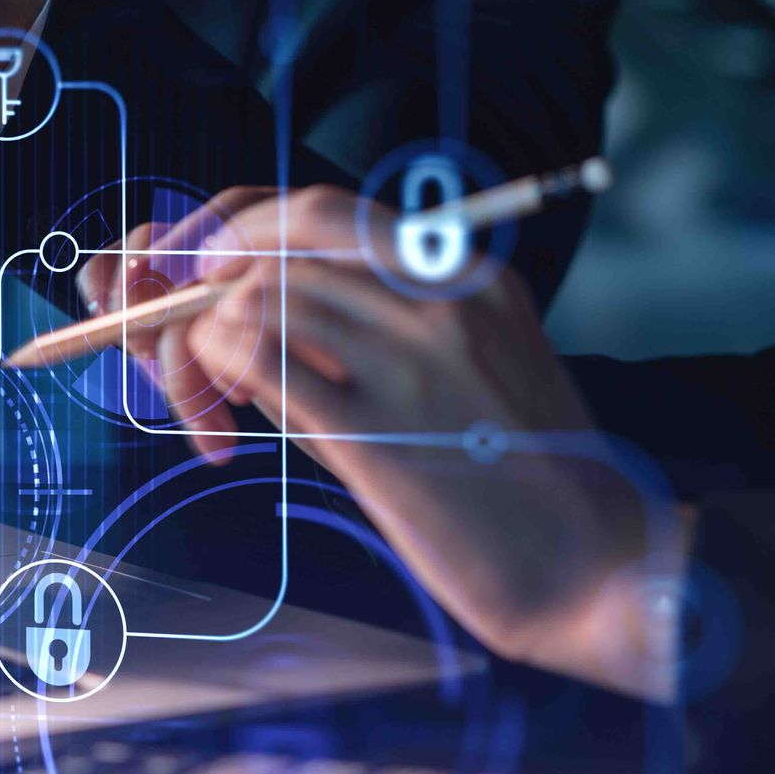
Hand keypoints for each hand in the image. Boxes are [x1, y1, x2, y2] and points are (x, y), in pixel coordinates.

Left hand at [108, 186, 689, 701]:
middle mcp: (440, 294)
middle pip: (281, 231)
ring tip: (212, 399)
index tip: (197, 266)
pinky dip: (218, 366)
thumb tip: (238, 309)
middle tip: (177, 320)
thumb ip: (358, 330)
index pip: (316, 208)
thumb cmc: (513, 478)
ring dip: (205, 336)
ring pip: (261, 288)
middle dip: (207, 266)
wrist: (597, 565)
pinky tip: (225, 414)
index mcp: (461, 272)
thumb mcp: (450, 373)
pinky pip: (261, 354)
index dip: (235, 227)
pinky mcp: (381, 426)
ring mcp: (413, 355)